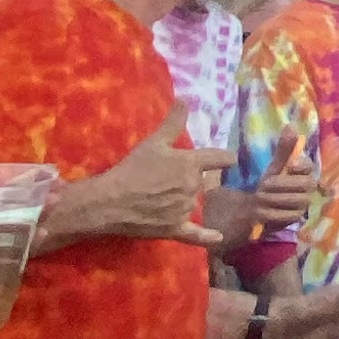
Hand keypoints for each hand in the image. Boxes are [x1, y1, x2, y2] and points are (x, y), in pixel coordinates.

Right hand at [70, 126, 227, 245]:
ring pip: (192, 201)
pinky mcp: (174, 229)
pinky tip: (219, 238)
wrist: (110, 201)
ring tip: (158, 195)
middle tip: (164, 177)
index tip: (228, 159)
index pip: (222, 158)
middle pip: (201, 181)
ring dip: (183, 199)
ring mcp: (185, 209)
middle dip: (188, 178)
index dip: (225, 158)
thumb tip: (185, 99)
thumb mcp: (153, 142)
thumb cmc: (132, 168)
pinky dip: (207, 237)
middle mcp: (193, 187)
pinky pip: (195, 235)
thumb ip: (173, 122)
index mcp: (192, 164)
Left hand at [205, 142, 318, 248]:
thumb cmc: (264, 183)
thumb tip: (292, 125)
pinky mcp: (295, 219)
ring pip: (297, 200)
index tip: (290, 165)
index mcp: (303, 172)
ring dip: (276, 198)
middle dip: (284, 184)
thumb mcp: (272, 165)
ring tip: (258, 198)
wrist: (252, 208)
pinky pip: (288, 216)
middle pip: (307, 184)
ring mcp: (303, 204)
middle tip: (264, 184)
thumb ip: (283, 148)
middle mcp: (308, 187)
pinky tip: (260, 211)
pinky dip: (272, 212)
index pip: (310, 166)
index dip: (302, 165)